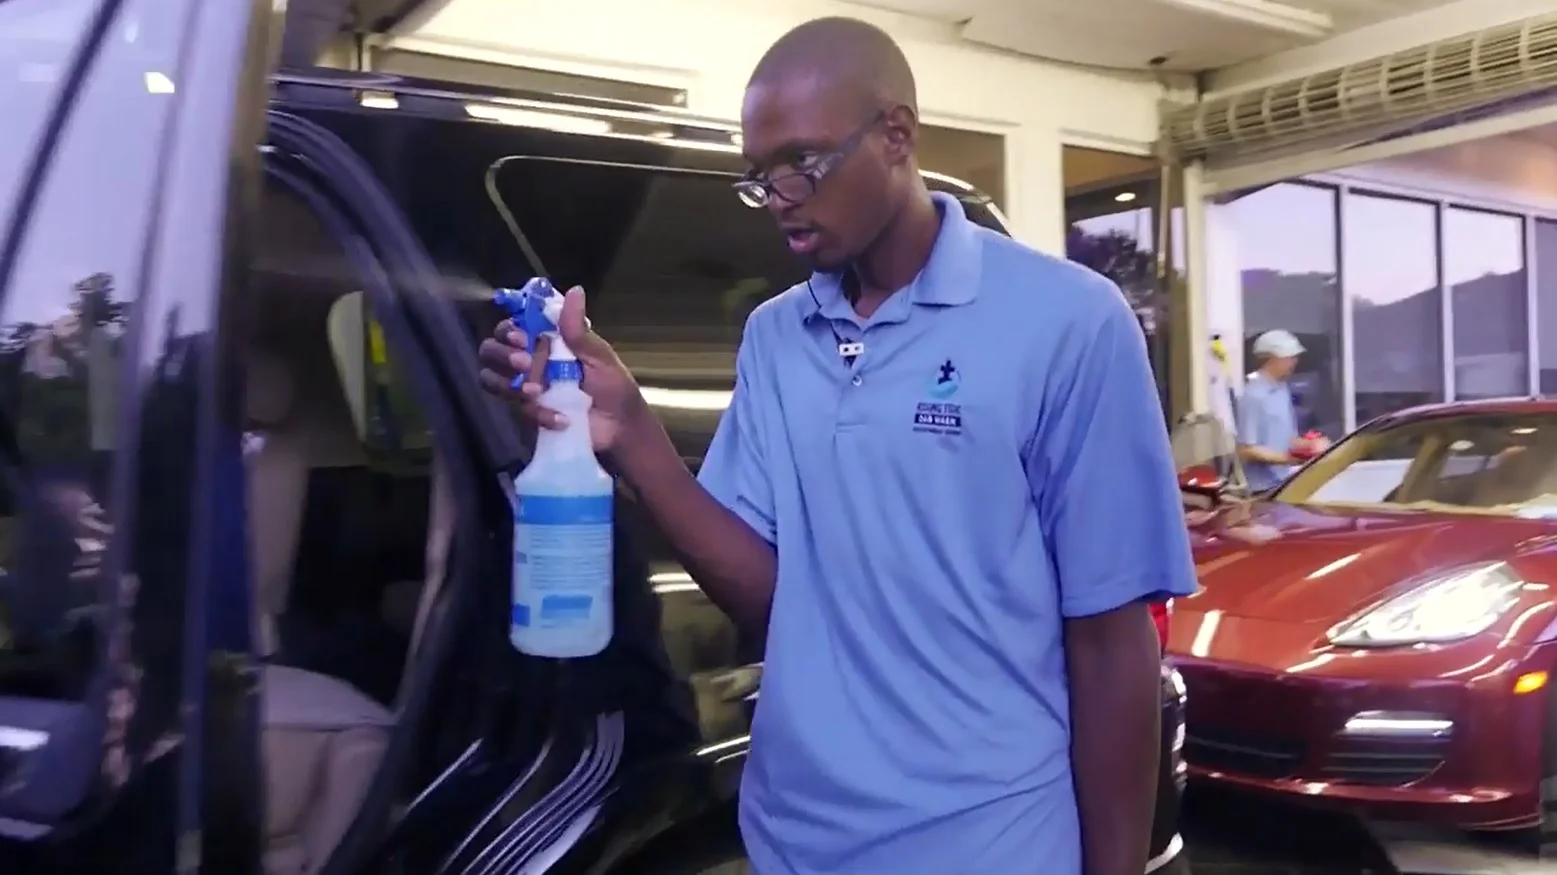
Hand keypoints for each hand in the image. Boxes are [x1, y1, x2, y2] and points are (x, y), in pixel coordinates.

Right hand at [477, 286, 645, 452]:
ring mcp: (524, 388)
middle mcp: (528, 361)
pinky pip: (517, 411)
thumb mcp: (599, 356)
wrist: (620, 428)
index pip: (511, 326)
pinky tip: (562, 419)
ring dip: (510, 384)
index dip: (508, 330)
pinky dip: (538, 414)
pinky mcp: (527, 414)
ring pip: (491, 380)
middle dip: (502, 355)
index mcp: (544, 341)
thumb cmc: (612, 386)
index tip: (522, 338)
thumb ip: (578, 330)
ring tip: (536, 392)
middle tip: (524, 364)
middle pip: (490, 350)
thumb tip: (575, 291)